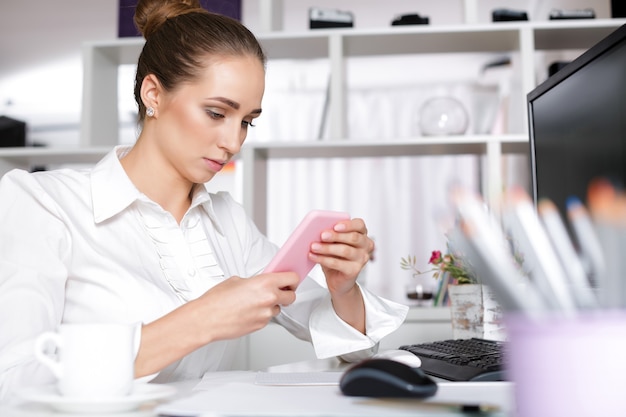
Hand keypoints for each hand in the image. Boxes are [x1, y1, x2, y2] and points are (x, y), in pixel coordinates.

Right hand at [192, 272, 298, 340]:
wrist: (207, 319)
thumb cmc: (217, 300)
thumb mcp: (237, 280)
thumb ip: (254, 281)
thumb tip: (262, 283)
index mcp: (265, 283)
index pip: (292, 278)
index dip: (292, 279)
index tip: (290, 280)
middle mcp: (269, 298)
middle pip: (292, 296)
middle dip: (287, 293)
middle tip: (279, 290)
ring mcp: (266, 314)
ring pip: (278, 308)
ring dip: (272, 305)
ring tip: (255, 302)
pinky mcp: (261, 325)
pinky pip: (267, 318)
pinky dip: (262, 314)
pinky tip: (249, 311)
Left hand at [308, 218, 372, 333]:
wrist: (338, 285)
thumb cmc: (334, 261)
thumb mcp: (331, 246)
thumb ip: (327, 237)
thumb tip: (312, 229)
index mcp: (361, 236)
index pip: (360, 225)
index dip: (348, 224)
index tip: (334, 224)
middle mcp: (366, 247)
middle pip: (353, 238)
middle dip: (334, 236)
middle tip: (318, 236)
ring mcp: (363, 260)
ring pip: (345, 250)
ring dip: (327, 248)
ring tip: (312, 247)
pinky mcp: (356, 272)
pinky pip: (339, 264)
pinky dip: (325, 259)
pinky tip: (313, 256)